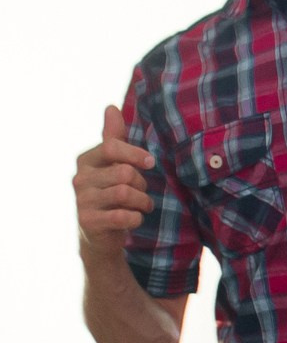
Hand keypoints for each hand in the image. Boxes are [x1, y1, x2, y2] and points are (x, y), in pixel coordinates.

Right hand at [75, 104, 152, 254]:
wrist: (99, 235)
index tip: (150, 163)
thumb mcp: (112, 165)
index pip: (112, 147)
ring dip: (143, 201)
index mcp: (86, 160)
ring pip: (125, 193)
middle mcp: (79, 178)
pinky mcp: (88, 221)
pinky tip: (135, 218)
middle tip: (144, 192)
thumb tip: (111, 107)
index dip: (135, 154)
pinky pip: (122, 216)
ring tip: (144, 206)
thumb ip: (113, 138)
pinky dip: (136, 218)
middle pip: (124, 172)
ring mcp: (81, 200)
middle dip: (142, 183)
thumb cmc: (110, 194)